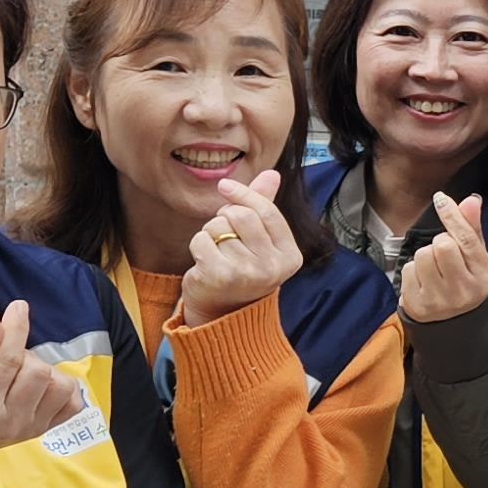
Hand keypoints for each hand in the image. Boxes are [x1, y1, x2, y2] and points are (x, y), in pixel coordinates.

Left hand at [169, 170, 302, 334]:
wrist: (222, 313)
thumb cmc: (243, 270)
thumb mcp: (260, 240)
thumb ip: (265, 207)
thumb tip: (272, 173)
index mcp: (289, 256)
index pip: (267, 211)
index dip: (244, 194)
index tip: (225, 186)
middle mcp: (272, 266)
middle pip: (242, 215)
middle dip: (225, 216)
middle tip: (223, 233)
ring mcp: (246, 273)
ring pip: (219, 227)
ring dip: (210, 233)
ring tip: (217, 251)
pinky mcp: (219, 276)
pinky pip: (201, 239)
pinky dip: (197, 245)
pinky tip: (204, 261)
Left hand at [399, 190, 487, 323]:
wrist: (455, 323)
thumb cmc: (466, 282)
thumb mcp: (477, 258)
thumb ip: (472, 229)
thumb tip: (471, 199)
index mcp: (482, 276)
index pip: (466, 240)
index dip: (452, 216)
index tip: (441, 199)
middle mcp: (462, 290)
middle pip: (441, 245)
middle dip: (440, 243)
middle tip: (445, 256)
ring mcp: (438, 300)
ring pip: (422, 255)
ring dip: (425, 257)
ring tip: (434, 270)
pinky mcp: (417, 305)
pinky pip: (408, 270)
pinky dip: (413, 271)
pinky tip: (424, 282)